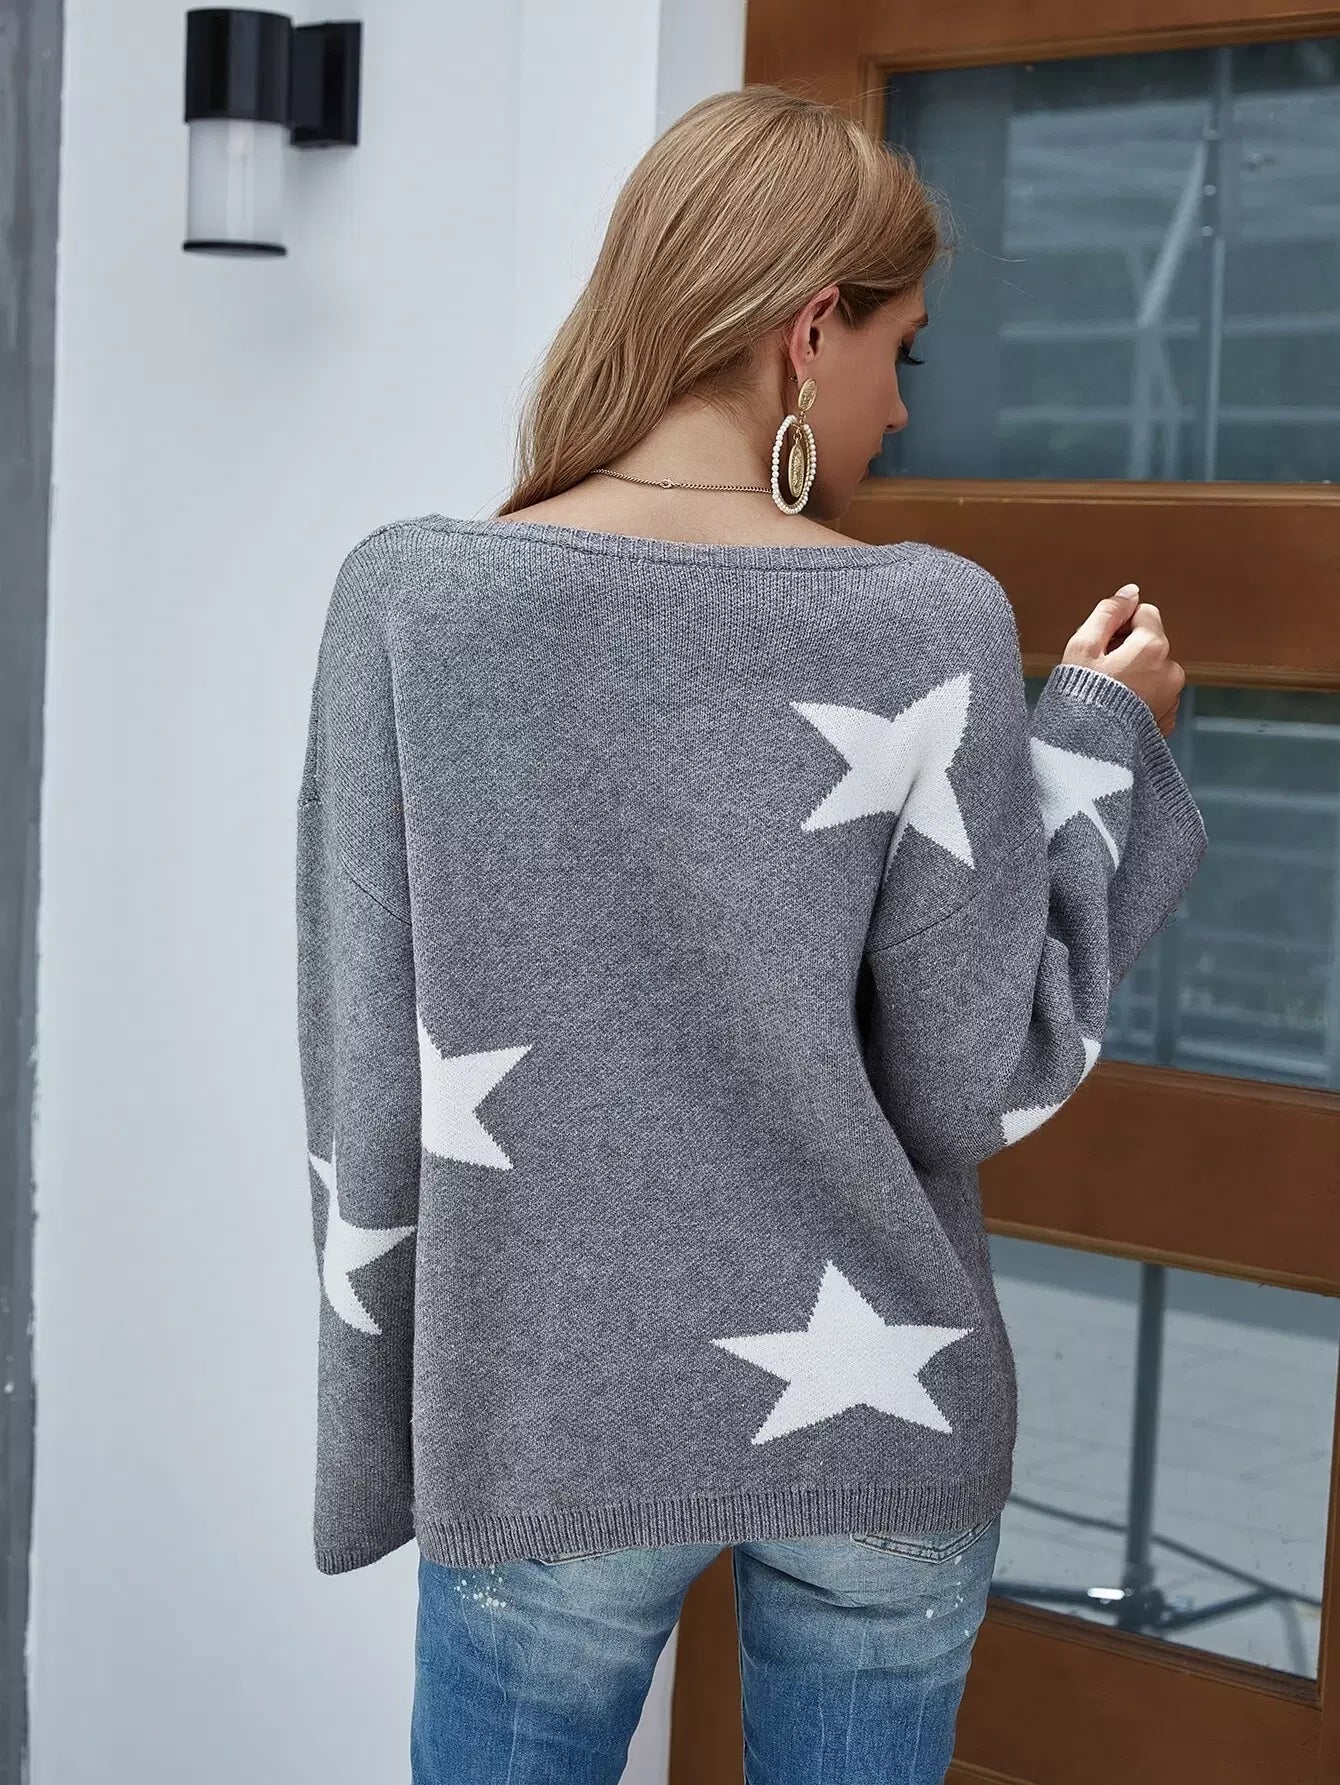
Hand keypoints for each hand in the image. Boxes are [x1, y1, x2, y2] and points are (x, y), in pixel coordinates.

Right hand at [1061, 584, 1186, 737]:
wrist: (1085, 754)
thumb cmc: (1078, 699)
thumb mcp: (1082, 647)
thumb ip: (1108, 612)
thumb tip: (1131, 592)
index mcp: (1153, 647)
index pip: (1145, 613)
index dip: (1119, 626)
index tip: (1101, 648)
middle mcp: (1171, 670)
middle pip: (1151, 643)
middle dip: (1128, 651)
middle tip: (1100, 675)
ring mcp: (1172, 698)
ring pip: (1154, 671)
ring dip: (1136, 676)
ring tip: (1108, 696)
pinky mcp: (1168, 721)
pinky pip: (1156, 698)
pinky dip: (1140, 700)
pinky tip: (1117, 712)